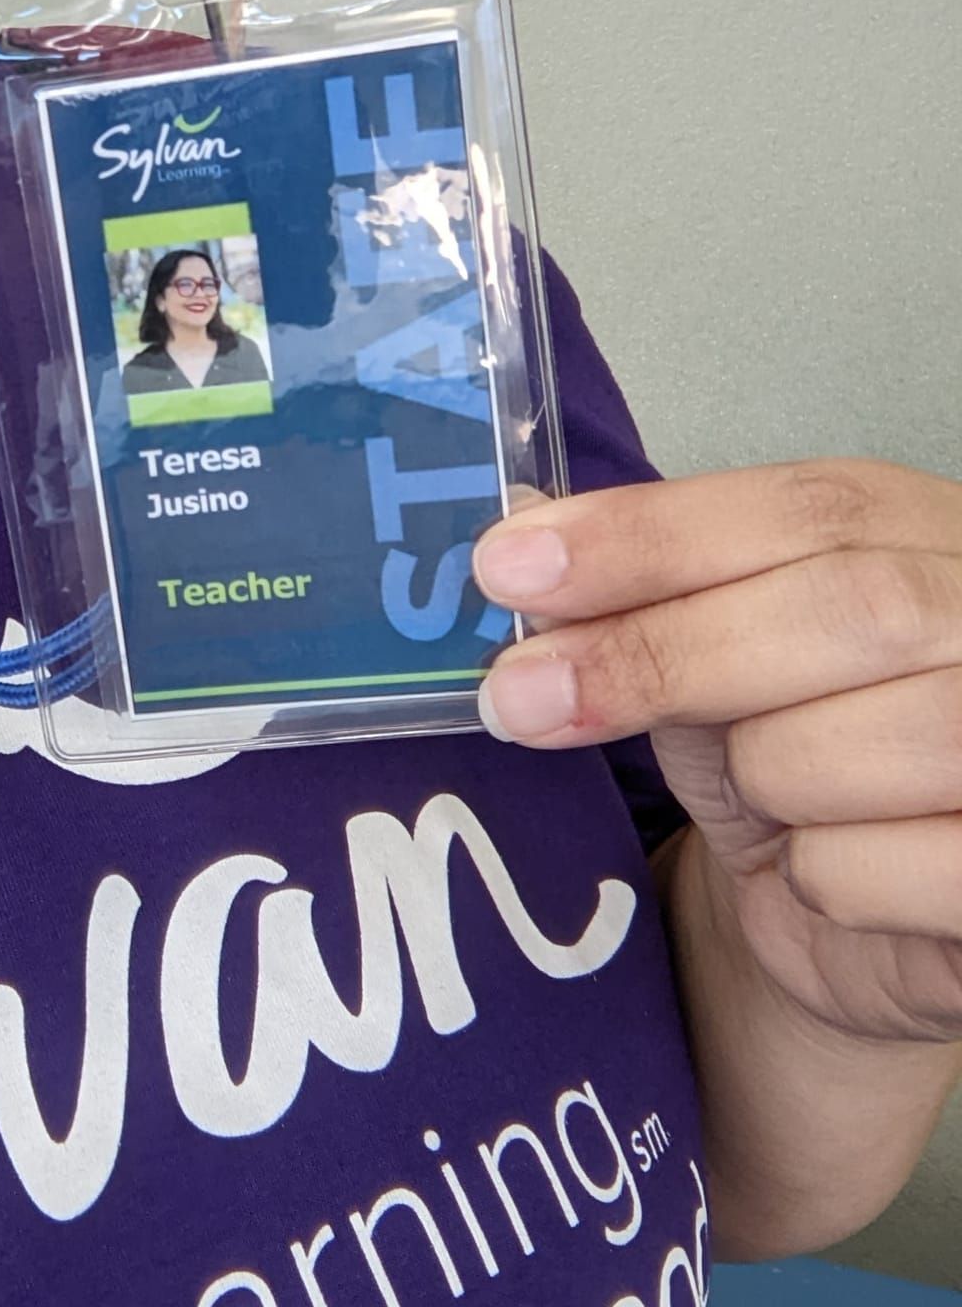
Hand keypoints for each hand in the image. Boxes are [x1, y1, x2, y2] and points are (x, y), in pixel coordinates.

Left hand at [473, 460, 961, 1046]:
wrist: (877, 918)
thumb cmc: (804, 748)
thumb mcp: (711, 646)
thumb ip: (641, 585)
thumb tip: (525, 533)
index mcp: (928, 533)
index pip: (807, 510)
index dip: (652, 535)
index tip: (509, 567)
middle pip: (845, 609)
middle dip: (656, 651)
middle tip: (519, 692)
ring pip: (842, 745)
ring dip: (752, 777)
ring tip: (761, 790)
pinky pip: (867, 870)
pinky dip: (812, 877)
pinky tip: (826, 863)